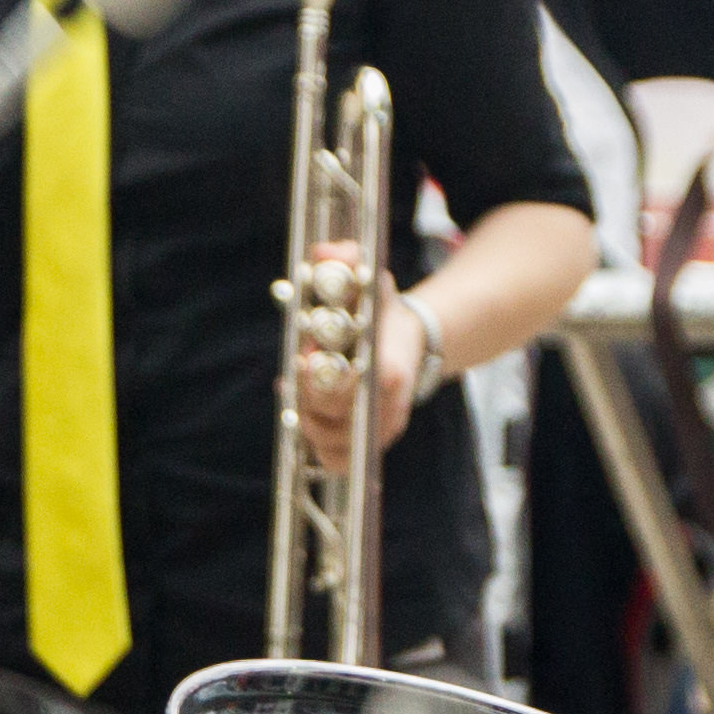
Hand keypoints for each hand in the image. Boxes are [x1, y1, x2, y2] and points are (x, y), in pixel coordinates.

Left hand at [288, 255, 427, 463]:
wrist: (413, 341)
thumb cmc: (381, 311)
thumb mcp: (369, 279)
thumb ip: (345, 260)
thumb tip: (323, 251)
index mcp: (390, 369)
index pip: (358, 389)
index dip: (324, 378)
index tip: (304, 358)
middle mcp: (388, 406)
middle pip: (335, 416)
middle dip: (309, 391)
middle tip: (301, 366)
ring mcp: (381, 429)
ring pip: (331, 441)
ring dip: (308, 416)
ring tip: (300, 388)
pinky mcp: (371, 444)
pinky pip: (338, 461)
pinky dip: (318, 445)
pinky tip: (306, 415)